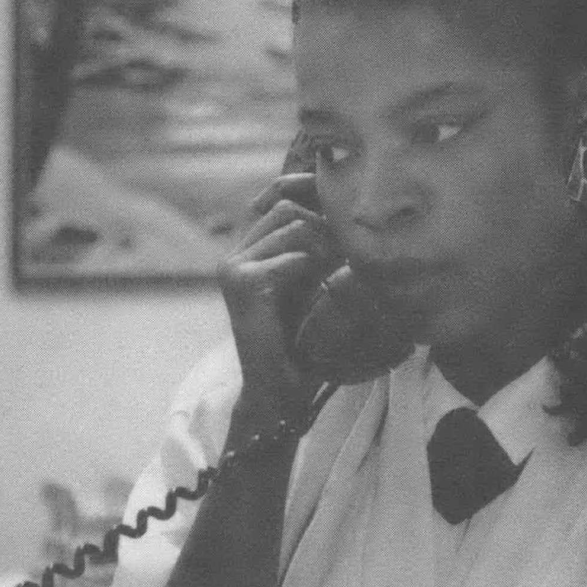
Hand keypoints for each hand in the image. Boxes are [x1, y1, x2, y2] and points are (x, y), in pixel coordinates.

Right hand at [219, 172, 337, 419]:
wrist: (281, 392)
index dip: (314, 194)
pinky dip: (317, 270)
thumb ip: (322, 249)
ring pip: (293, 225)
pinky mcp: (241, 283)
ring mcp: (233, 266)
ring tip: (339, 275)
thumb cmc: (306, 342)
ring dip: (326, 247)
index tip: (347, 220)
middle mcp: (237, 253)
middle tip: (347, 257)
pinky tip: (325, 291)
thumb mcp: (316, 284)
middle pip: (288, 205)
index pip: (281, 195)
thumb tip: (352, 215)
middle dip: (325, 225)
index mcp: (251, 250)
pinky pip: (293, 256)